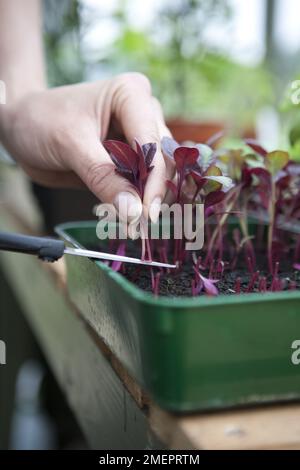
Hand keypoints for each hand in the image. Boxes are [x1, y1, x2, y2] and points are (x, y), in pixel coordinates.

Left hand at [0, 73, 171, 221]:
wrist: (23, 128)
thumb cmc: (42, 120)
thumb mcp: (70, 145)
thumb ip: (102, 177)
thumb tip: (132, 210)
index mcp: (132, 95)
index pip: (152, 143)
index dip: (152, 180)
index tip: (145, 213)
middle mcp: (143, 114)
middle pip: (162, 158)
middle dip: (153, 192)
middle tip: (141, 223)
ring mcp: (138, 138)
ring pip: (159, 173)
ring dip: (148, 199)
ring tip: (135, 223)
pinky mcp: (130, 159)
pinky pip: (143, 183)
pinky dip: (138, 201)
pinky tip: (130, 215)